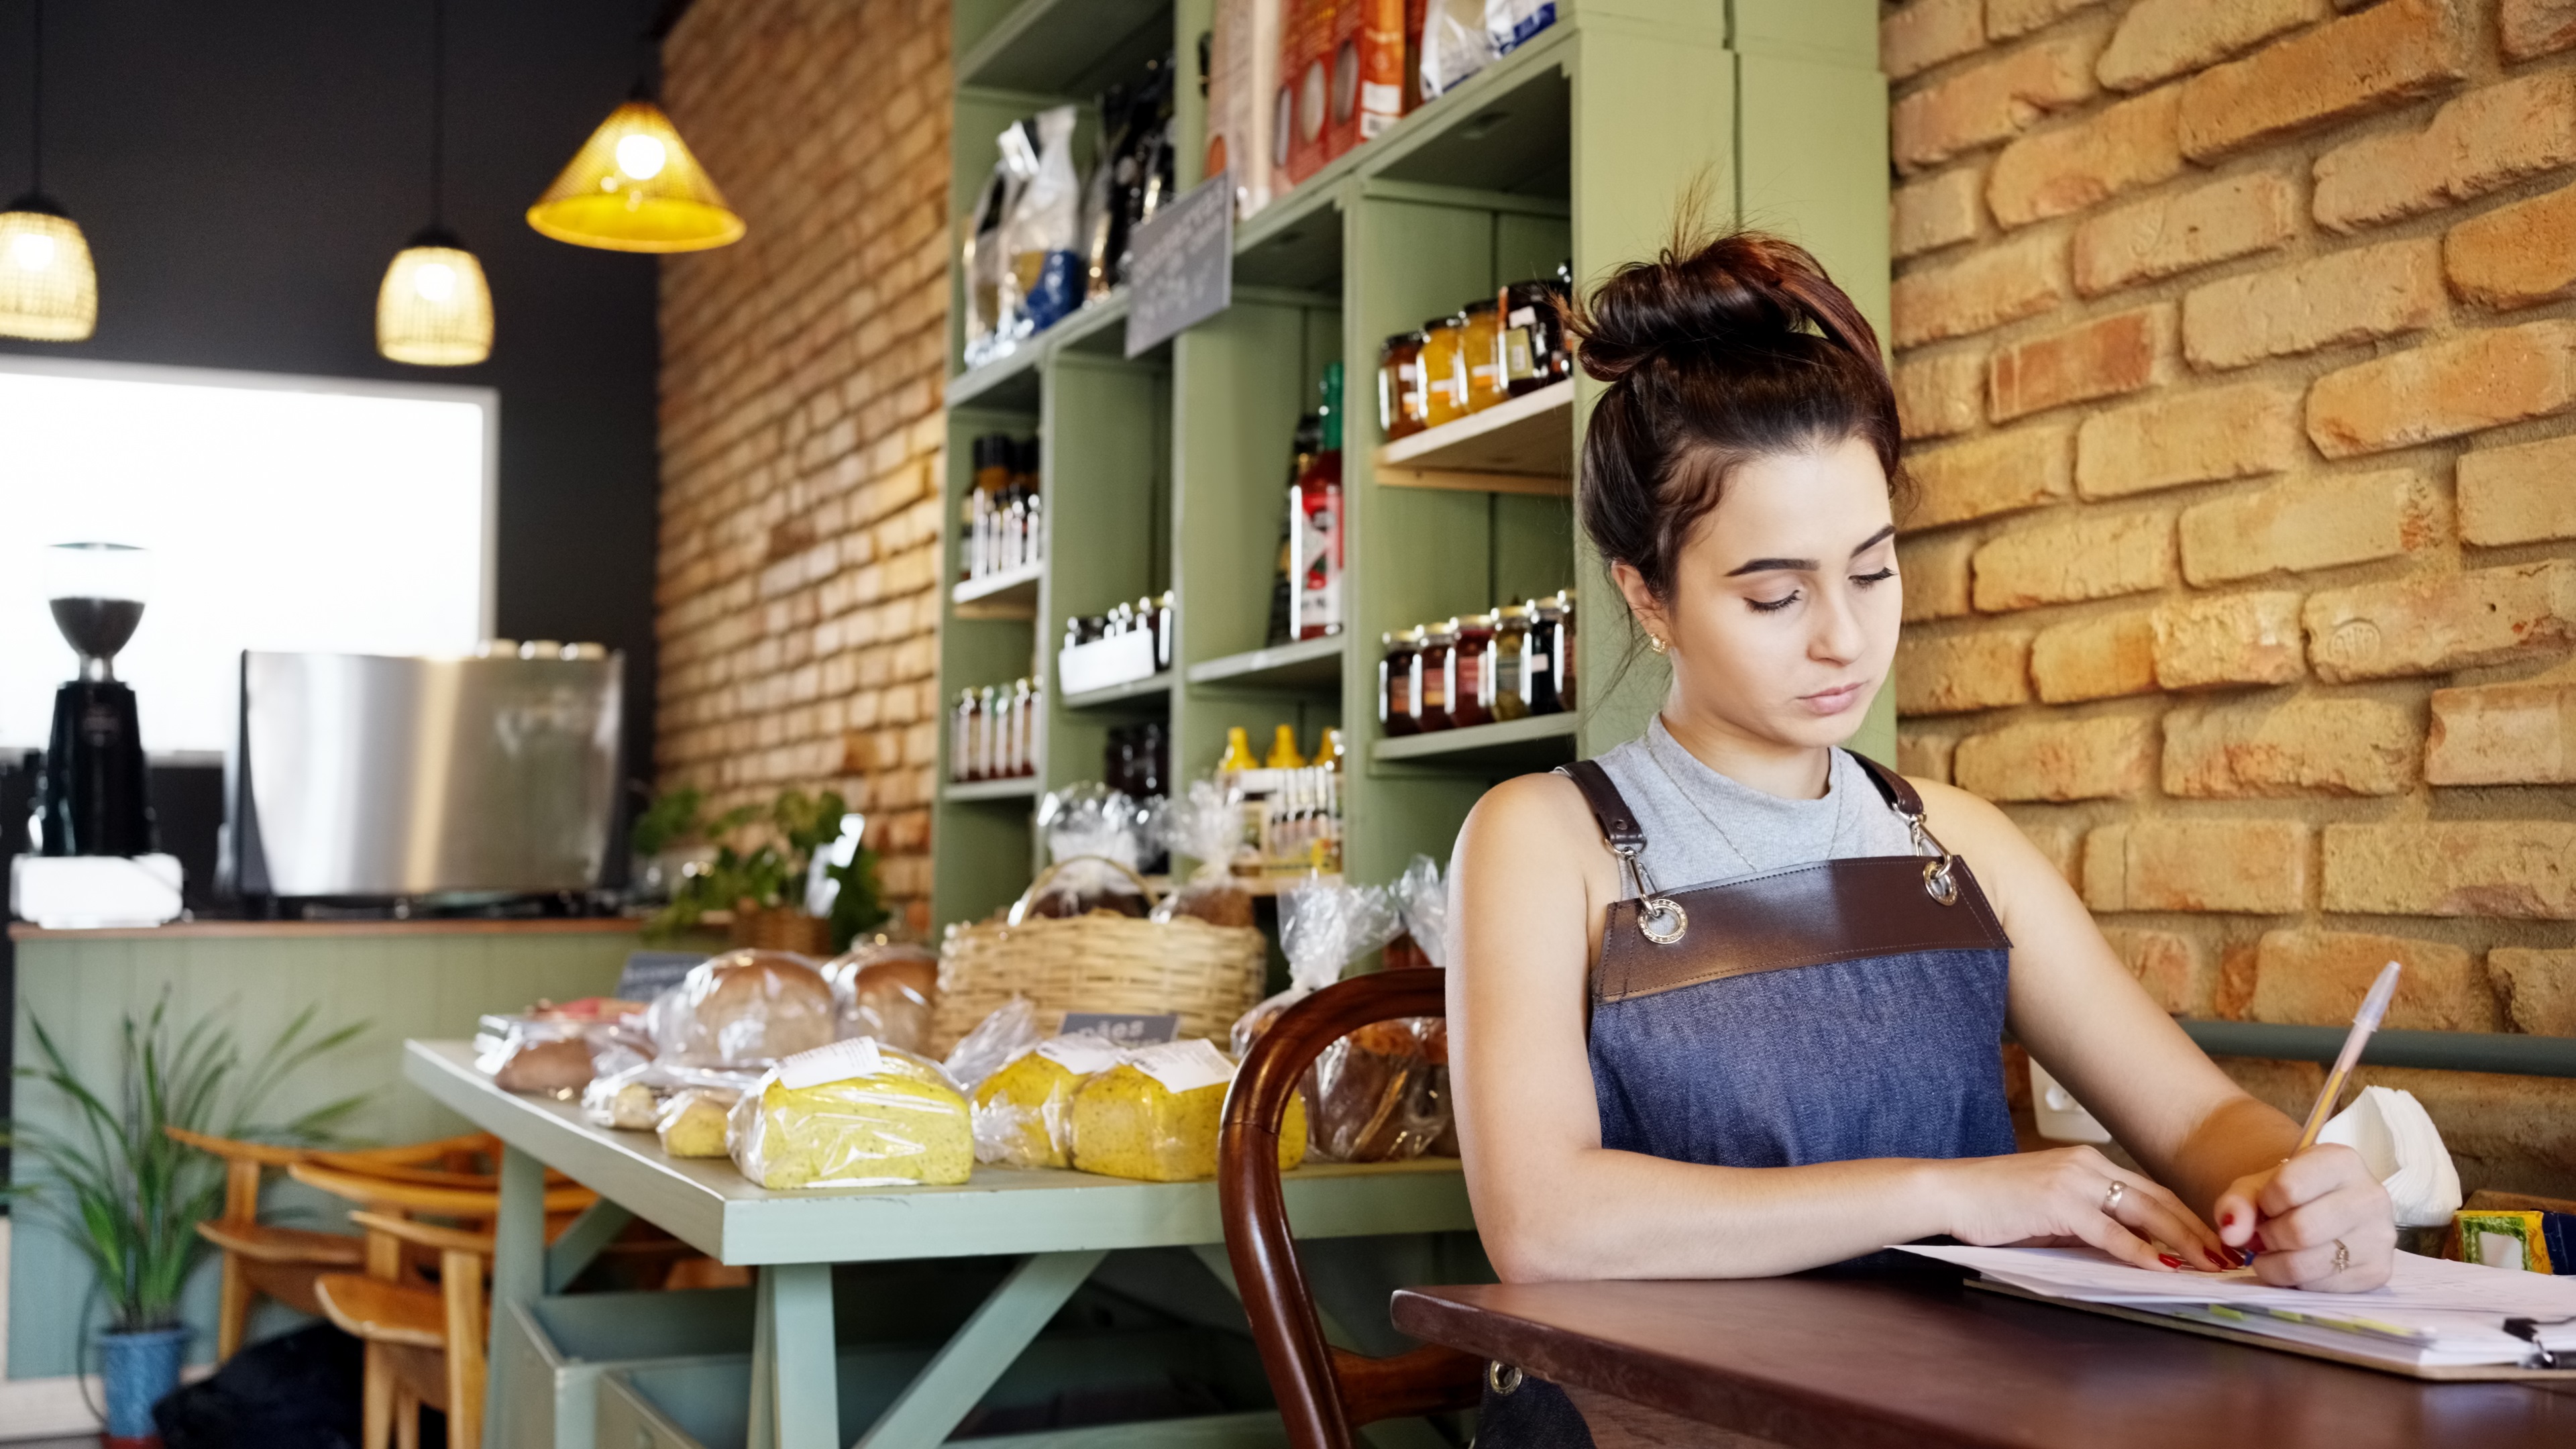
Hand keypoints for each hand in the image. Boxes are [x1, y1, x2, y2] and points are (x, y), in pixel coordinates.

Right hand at [1935, 1146, 2231, 1272]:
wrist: (1949, 1193)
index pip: (2150, 1191)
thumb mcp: (2048, 1209)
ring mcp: (2073, 1181)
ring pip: (2143, 1211)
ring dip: (2182, 1241)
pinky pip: (2110, 1231)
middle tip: (2226, 1257)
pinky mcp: (2058, 1203)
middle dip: (2197, 1230)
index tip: (2211, 1241)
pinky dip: (2140, 1250)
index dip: (2186, 1218)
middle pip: (2157, 1199)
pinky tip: (2162, 1267)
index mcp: (2085, 1163)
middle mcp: (2085, 1165)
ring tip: (2208, 1265)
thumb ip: (2086, 1223)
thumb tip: (2125, 1247)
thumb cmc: (1991, 1204)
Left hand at [2213, 1145, 2394, 1290]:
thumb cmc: (2289, 1192)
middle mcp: (2371, 1197)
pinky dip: (2299, 1282)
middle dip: (2269, 1237)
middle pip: (2300, 1230)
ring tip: (2277, 1251)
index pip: (2288, 1187)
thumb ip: (2236, 1203)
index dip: (2265, 1203)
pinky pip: (2323, 1288)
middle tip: (2265, 1235)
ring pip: (2309, 1264)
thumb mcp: (2257, 1186)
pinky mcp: (2379, 1271)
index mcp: (2342, 1161)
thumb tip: (2230, 1234)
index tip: (2266, 1205)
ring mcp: (2380, 1237)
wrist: (2323, 1206)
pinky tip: (2299, 1264)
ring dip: (2277, 1264)